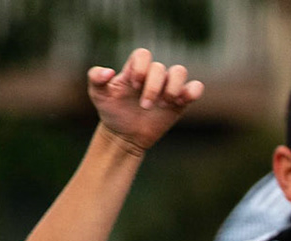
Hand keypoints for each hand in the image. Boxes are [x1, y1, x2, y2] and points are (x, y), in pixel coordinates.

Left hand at [89, 49, 204, 155]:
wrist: (124, 135)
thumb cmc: (111, 112)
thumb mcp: (98, 95)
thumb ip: (95, 78)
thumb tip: (108, 72)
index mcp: (135, 69)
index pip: (143, 54)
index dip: (141, 68)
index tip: (133, 86)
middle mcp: (153, 75)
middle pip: (160, 68)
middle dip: (153, 88)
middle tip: (144, 107)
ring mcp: (167, 87)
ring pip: (180, 71)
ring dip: (172, 88)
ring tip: (163, 105)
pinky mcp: (180, 102)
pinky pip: (195, 88)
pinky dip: (193, 91)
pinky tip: (180, 102)